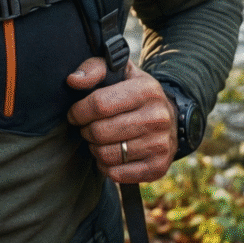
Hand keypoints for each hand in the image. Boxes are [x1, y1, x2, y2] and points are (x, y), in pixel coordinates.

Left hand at [65, 57, 175, 183]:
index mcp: (147, 90)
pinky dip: (105, 166)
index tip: (75, 114)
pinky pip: (116, 174)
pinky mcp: (158, 167)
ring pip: (106, 154)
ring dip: (94, 149)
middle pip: (100, 132)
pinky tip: (110, 155)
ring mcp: (160, 144)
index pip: (99, 104)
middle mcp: (158, 117)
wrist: (170, 118)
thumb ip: (94, 68)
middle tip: (87, 128)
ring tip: (99, 140)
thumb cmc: (135, 93)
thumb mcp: (120, 73)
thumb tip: (73, 80)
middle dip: (85, 131)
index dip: (79, 111)